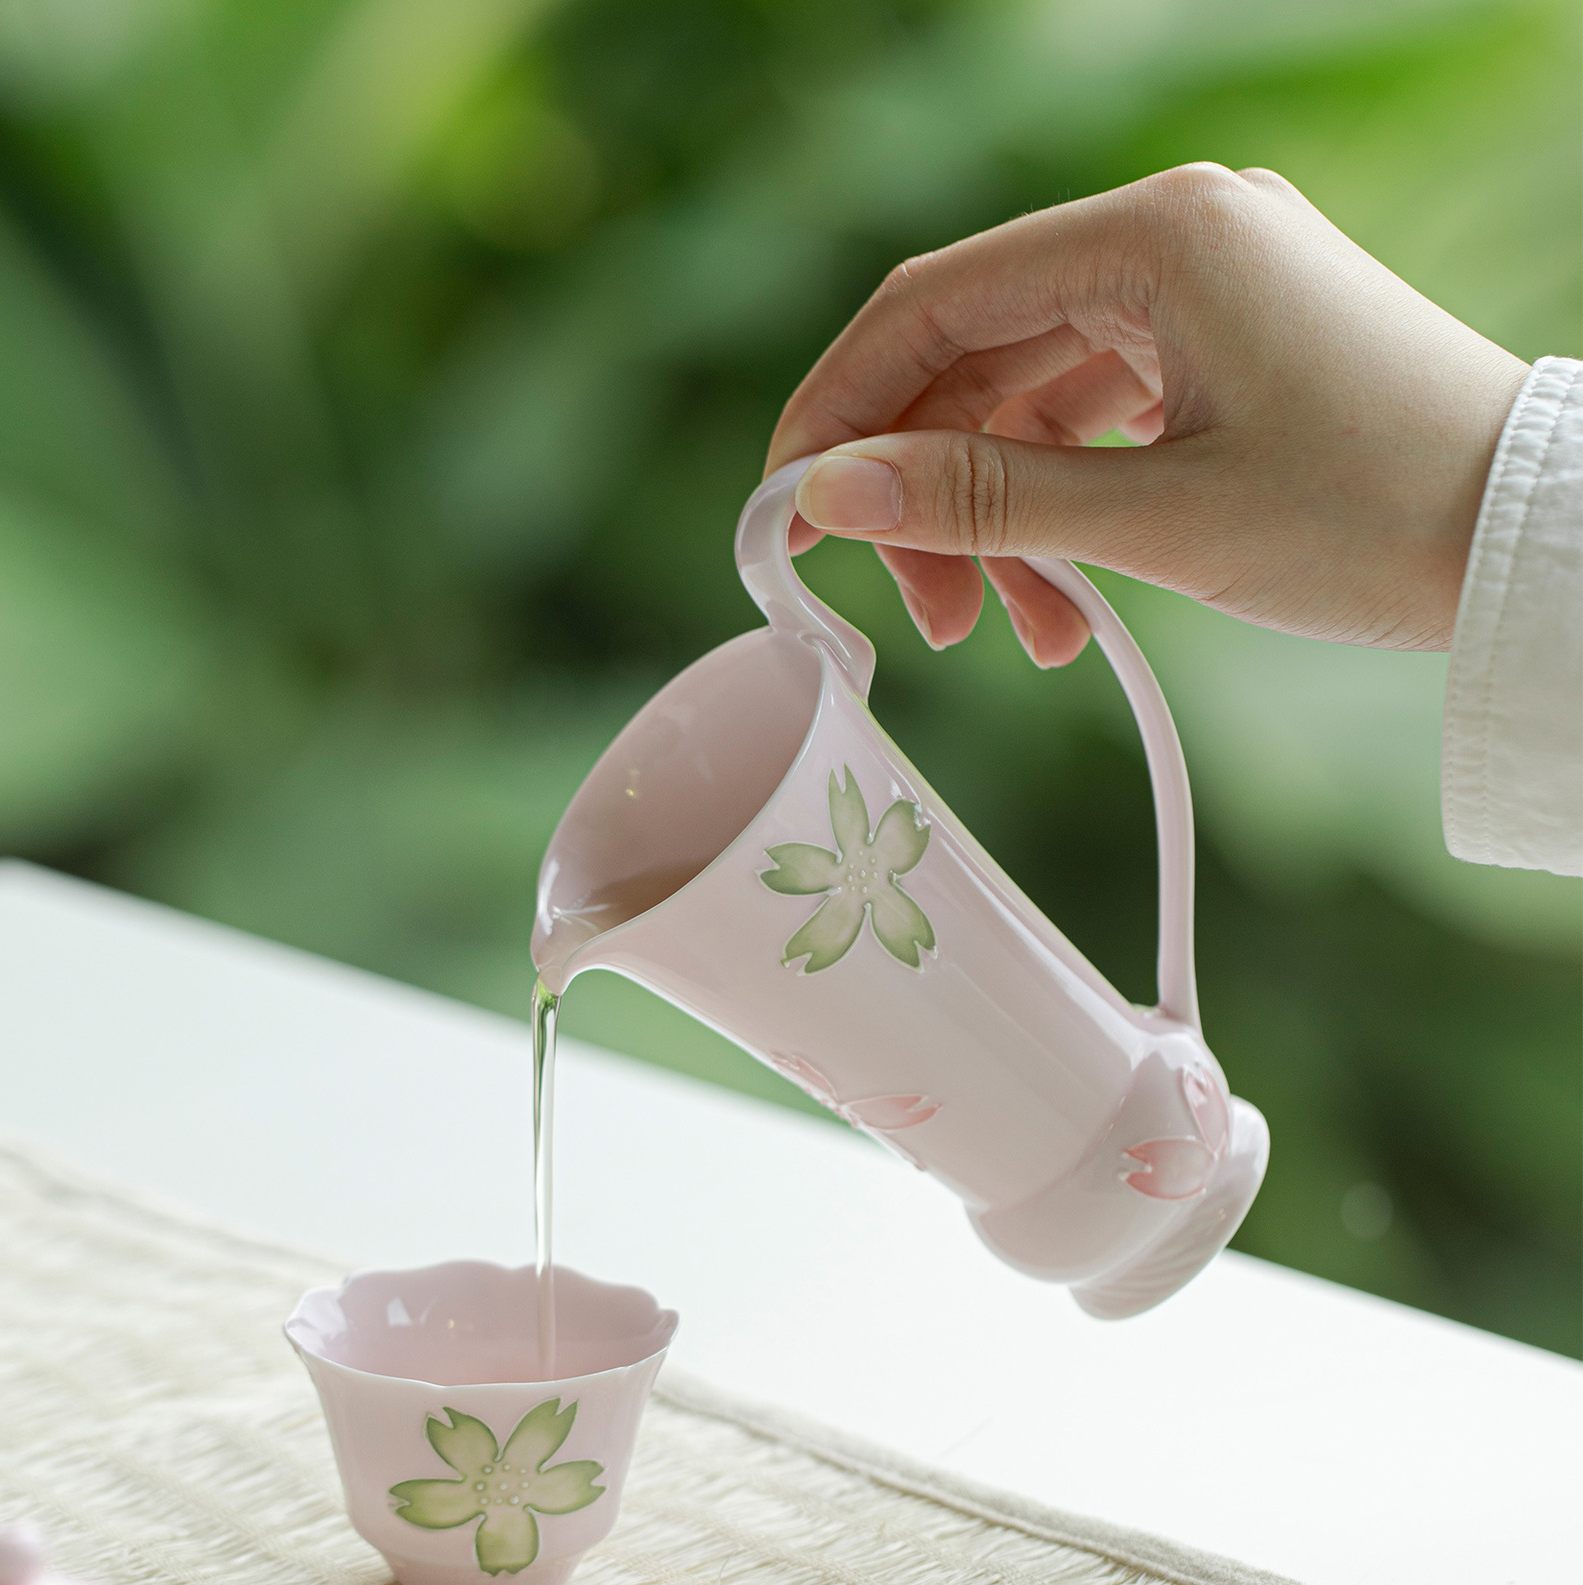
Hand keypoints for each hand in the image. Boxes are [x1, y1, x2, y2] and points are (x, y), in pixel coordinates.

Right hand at [766, 165, 1527, 664]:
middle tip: (917, 616)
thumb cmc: (1375, 519)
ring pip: (1022, 403)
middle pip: (971, 359)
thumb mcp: (1157, 520)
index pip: (933, 302)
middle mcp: (1170, 239)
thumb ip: (979, 500)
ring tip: (1009, 636)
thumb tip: (826, 492)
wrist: (1533, 546)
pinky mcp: (1215, 348)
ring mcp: (1194, 292)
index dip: (839, 409)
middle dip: (928, 495)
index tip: (788, 511)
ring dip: (994, 523)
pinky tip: (1061, 603)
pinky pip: (1085, 423)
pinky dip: (1056, 511)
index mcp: (1159, 236)